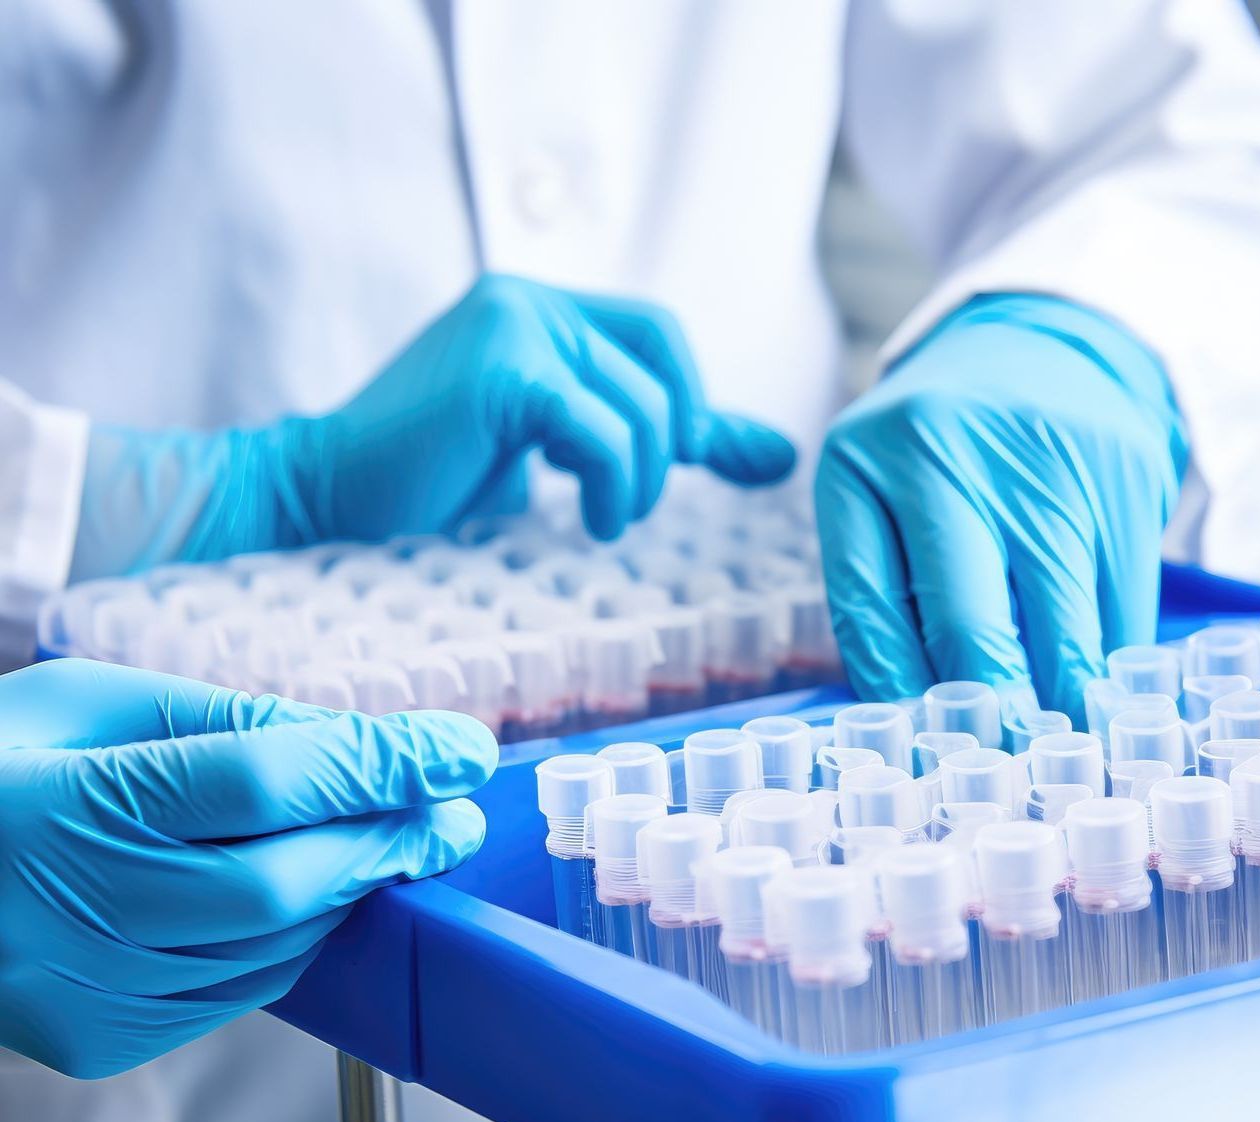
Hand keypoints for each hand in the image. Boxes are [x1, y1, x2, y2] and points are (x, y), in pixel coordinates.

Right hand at [0, 659, 494, 1077]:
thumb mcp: (92, 703)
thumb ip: (225, 719)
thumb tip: (354, 742)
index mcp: (68, 801)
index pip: (264, 781)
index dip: (381, 764)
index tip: (464, 747)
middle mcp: (76, 908)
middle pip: (286, 880)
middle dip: (391, 840)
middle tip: (455, 811)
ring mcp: (89, 988)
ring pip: (274, 946)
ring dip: (351, 891)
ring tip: (395, 842)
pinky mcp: (103, 1036)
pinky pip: (240, 989)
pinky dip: (294, 937)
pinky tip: (315, 893)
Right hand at [72, 274, 796, 577]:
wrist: (319, 499)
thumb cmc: (431, 483)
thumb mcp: (559, 454)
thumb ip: (654, 440)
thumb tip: (778, 454)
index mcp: (537, 310)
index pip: (659, 337)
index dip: (694, 404)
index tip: (718, 465)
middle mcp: (527, 300)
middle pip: (663, 362)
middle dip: (671, 443)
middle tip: (629, 504)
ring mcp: (512, 325)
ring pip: (642, 404)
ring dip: (639, 480)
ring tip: (604, 521)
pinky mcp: (502, 370)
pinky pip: (605, 429)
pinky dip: (614, 484)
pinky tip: (591, 520)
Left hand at [815, 294, 1186, 718]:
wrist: (1049, 340)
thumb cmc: (946, 448)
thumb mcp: (882, 488)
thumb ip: (883, 586)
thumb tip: (919, 722)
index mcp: (861, 461)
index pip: (866, 608)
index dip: (897, 695)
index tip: (922, 750)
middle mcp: (947, 455)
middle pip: (969, 625)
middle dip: (989, 715)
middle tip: (999, 770)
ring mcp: (1043, 462)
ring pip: (1059, 626)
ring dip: (1058, 701)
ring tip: (1054, 748)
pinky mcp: (1123, 474)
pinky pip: (1121, 605)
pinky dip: (1108, 659)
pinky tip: (1096, 683)